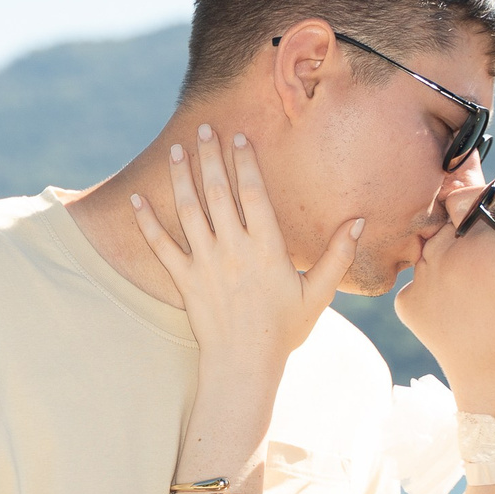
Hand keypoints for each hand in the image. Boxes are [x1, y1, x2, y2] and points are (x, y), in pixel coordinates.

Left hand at [129, 125, 359, 377]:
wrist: (245, 364)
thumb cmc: (284, 329)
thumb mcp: (318, 293)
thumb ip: (337, 255)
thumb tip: (358, 221)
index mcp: (267, 248)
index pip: (254, 194)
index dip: (246, 163)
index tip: (240, 137)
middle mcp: (233, 250)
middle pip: (218, 193)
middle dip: (210, 157)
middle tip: (203, 128)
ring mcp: (206, 264)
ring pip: (189, 211)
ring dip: (180, 177)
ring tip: (174, 150)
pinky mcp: (184, 280)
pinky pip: (161, 246)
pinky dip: (147, 222)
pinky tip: (136, 199)